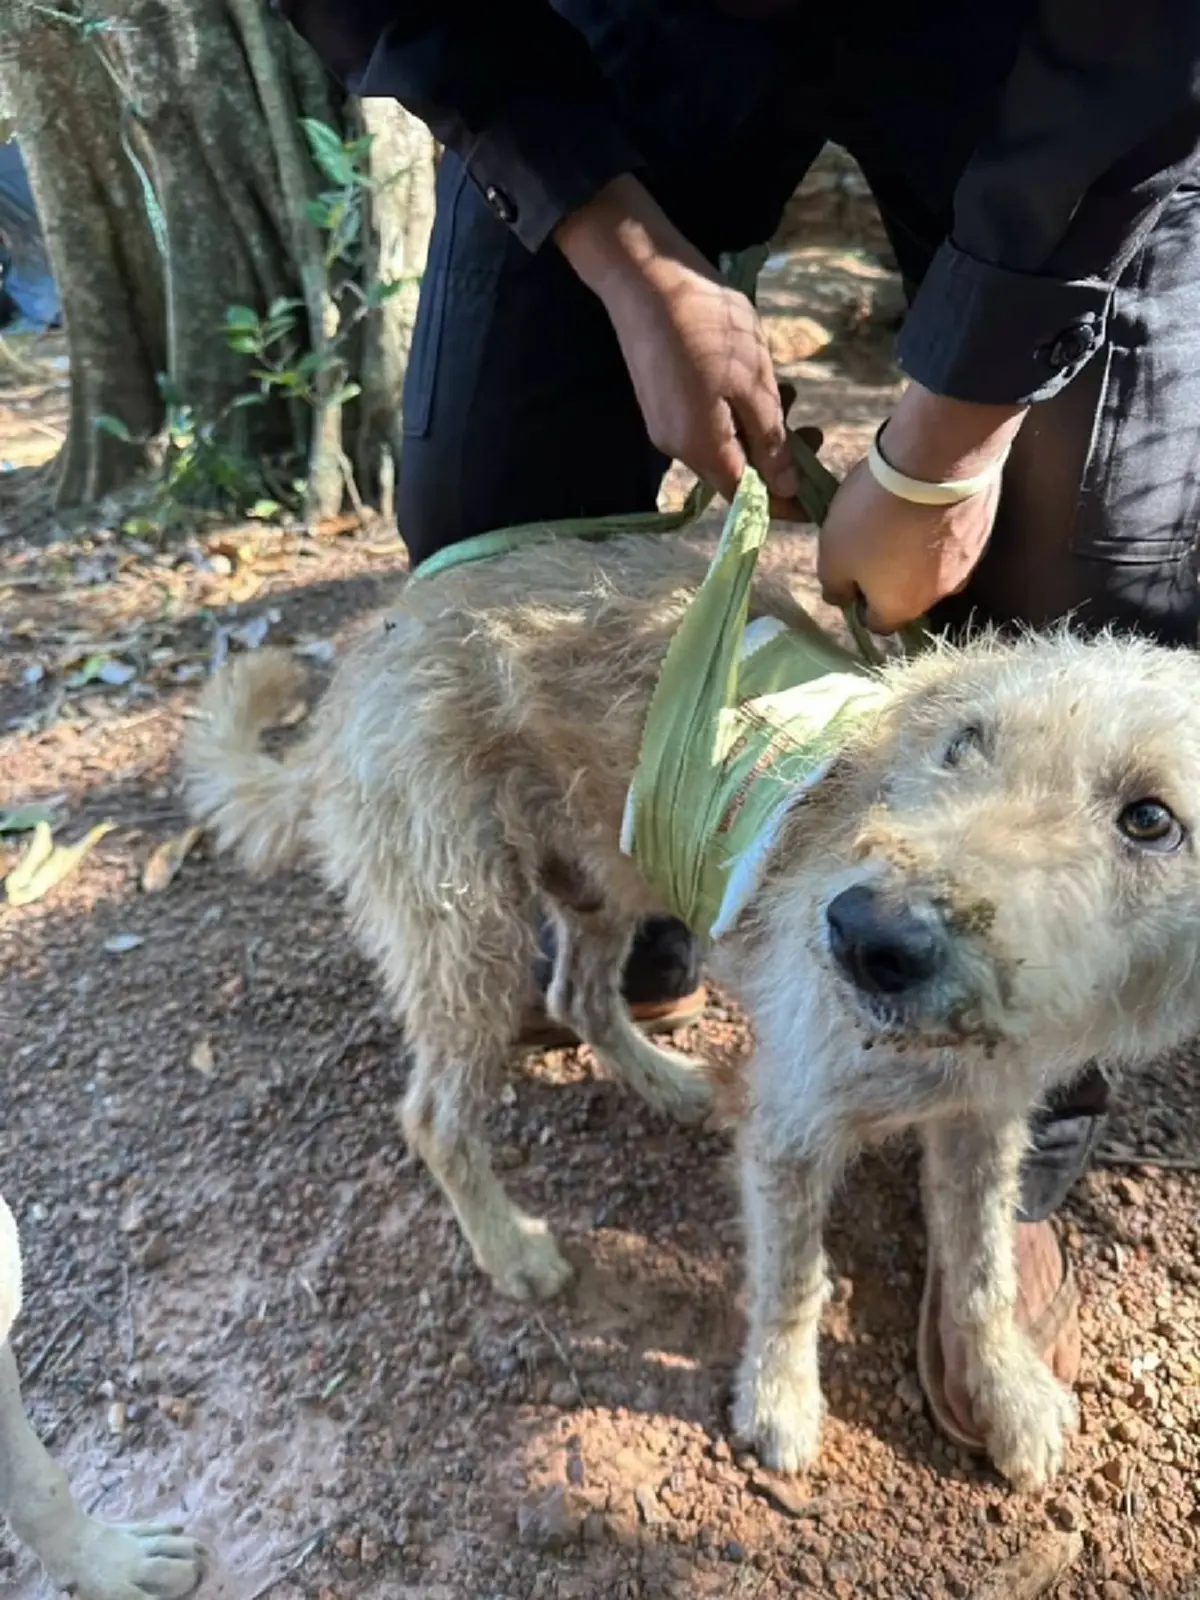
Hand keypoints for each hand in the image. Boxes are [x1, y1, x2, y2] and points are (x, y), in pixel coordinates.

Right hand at [556, 177, 802, 515]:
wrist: (645, 277)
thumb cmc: (707, 325)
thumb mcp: (754, 381)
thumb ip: (770, 439)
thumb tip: (784, 488)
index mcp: (702, 446)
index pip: (747, 498)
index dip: (783, 503)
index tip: (817, 499)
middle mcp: (678, 447)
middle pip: (734, 473)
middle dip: (777, 460)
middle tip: (814, 431)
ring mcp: (666, 425)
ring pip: (722, 446)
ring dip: (759, 431)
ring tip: (789, 394)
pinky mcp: (661, 403)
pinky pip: (706, 425)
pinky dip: (736, 415)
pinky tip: (752, 383)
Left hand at [818, 385, 1027, 632]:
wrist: (936, 463)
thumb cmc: (874, 516)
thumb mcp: (833, 554)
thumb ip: (834, 586)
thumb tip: (841, 600)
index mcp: (901, 609)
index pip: (878, 624)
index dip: (861, 603)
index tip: (850, 574)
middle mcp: (939, 596)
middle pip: (908, 596)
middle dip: (890, 577)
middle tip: (873, 541)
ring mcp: (967, 565)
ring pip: (934, 567)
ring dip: (917, 552)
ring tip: (901, 518)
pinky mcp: (983, 532)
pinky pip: (954, 539)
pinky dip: (939, 528)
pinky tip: (927, 503)